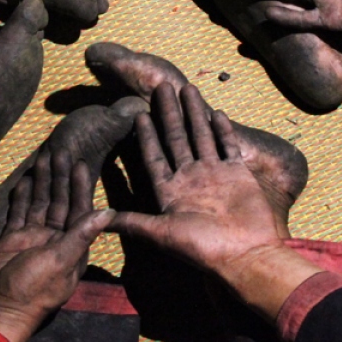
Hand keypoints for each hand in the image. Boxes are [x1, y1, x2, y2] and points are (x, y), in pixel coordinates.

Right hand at [0, 149, 114, 341]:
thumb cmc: (32, 290)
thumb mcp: (60, 261)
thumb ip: (81, 234)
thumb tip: (108, 211)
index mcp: (72, 247)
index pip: (80, 209)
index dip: (81, 186)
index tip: (82, 163)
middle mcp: (55, 240)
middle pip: (60, 202)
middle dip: (61, 177)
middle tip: (60, 149)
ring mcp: (33, 239)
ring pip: (40, 203)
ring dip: (43, 181)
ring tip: (43, 155)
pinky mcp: (12, 239)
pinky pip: (19, 212)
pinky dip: (22, 196)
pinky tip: (25, 179)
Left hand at [107, 83, 286, 274]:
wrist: (246, 255)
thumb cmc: (203, 248)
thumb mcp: (161, 234)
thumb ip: (131, 222)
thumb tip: (95, 220)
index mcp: (171, 191)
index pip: (154, 156)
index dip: (146, 135)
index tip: (138, 113)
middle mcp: (191, 179)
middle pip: (177, 139)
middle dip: (169, 113)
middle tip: (162, 86)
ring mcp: (215, 175)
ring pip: (201, 136)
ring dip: (194, 113)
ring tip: (187, 88)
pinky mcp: (238, 174)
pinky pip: (227, 146)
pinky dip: (222, 130)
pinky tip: (216, 112)